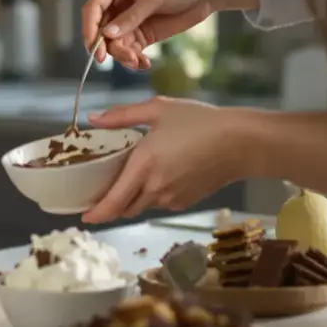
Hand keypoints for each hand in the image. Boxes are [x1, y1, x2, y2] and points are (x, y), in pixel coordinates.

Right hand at [82, 0, 255, 68]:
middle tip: (122, 58)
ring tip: (138, 61)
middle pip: (101, 30)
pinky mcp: (140, 34)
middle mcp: (117, 3)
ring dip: (123, 55)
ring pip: (114, 43)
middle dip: (109, 46)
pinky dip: (133, 59)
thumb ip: (131, 16)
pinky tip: (144, 63)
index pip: (93, 8)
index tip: (95, 47)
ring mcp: (128, 20)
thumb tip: (107, 34)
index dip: (90, 28)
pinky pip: (129, 50)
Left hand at [82, 97, 249, 223]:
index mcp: (143, 165)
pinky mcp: (186, 201)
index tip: (84, 216)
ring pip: (142, 206)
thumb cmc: (200, 121)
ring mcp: (172, 198)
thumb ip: (122, 116)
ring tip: (127, 182)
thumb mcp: (157, 110)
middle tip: (99, 196)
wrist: (241, 142)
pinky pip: (160, 203)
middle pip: (124, 208)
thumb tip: (93, 120)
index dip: (96, 213)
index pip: (113, 201)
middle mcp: (155, 187)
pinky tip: (156, 177)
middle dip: (110, 206)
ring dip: (131, 199)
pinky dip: (151, 196)